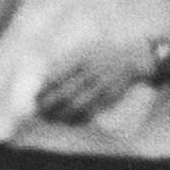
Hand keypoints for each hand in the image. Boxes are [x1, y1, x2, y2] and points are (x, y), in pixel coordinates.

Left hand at [31, 39, 152, 124]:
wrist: (133, 59)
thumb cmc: (105, 53)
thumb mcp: (86, 49)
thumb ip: (68, 61)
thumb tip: (46, 77)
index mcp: (81, 60)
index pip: (57, 78)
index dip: (44, 90)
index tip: (36, 97)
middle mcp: (90, 74)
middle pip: (64, 94)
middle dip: (49, 105)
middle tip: (39, 111)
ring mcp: (100, 87)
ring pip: (76, 106)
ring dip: (61, 115)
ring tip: (50, 119)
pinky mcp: (108, 98)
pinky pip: (90, 112)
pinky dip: (77, 118)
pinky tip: (67, 121)